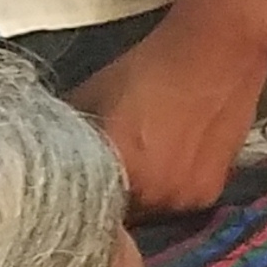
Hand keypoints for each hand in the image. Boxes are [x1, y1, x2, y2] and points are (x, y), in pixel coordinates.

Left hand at [69, 11, 266, 215]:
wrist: (215, 53)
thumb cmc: (148, 69)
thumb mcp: (93, 94)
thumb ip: (72, 133)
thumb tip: (50, 151)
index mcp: (117, 173)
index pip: (87, 206)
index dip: (83, 193)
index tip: (81, 180)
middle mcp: (152, 197)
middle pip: (121, 213)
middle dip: (115, 194)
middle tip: (115, 169)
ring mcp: (185, 199)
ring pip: (152, 210)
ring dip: (145, 194)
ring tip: (147, 163)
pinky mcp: (210, 193)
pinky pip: (179, 201)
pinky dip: (172, 186)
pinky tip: (173, 159)